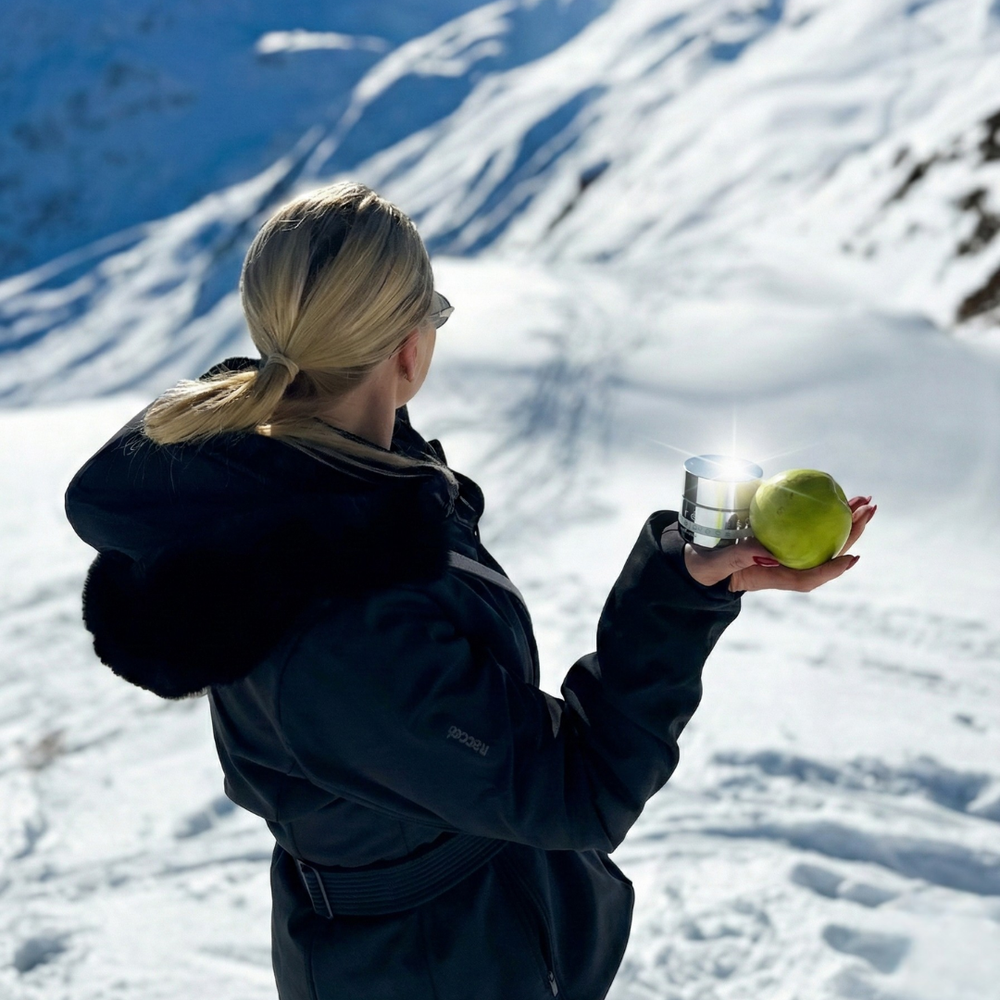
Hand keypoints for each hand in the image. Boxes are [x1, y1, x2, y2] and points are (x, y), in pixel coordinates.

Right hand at [683, 496, 875, 592]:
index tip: (852, 556)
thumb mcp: (717, 564)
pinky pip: (804, 523)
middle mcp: (785, 564)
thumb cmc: (704, 566)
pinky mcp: (778, 535)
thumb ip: (739, 558)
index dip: (832, 569)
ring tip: (862, 499)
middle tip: (867, 510)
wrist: (695, 559)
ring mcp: (784, 549)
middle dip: (851, 531)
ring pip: (821, 535)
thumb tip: (767, 552)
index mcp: (773, 577)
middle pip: (826, 551)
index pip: (809, 577)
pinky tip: (829, 492)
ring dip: (843, 517)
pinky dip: (819, 509)